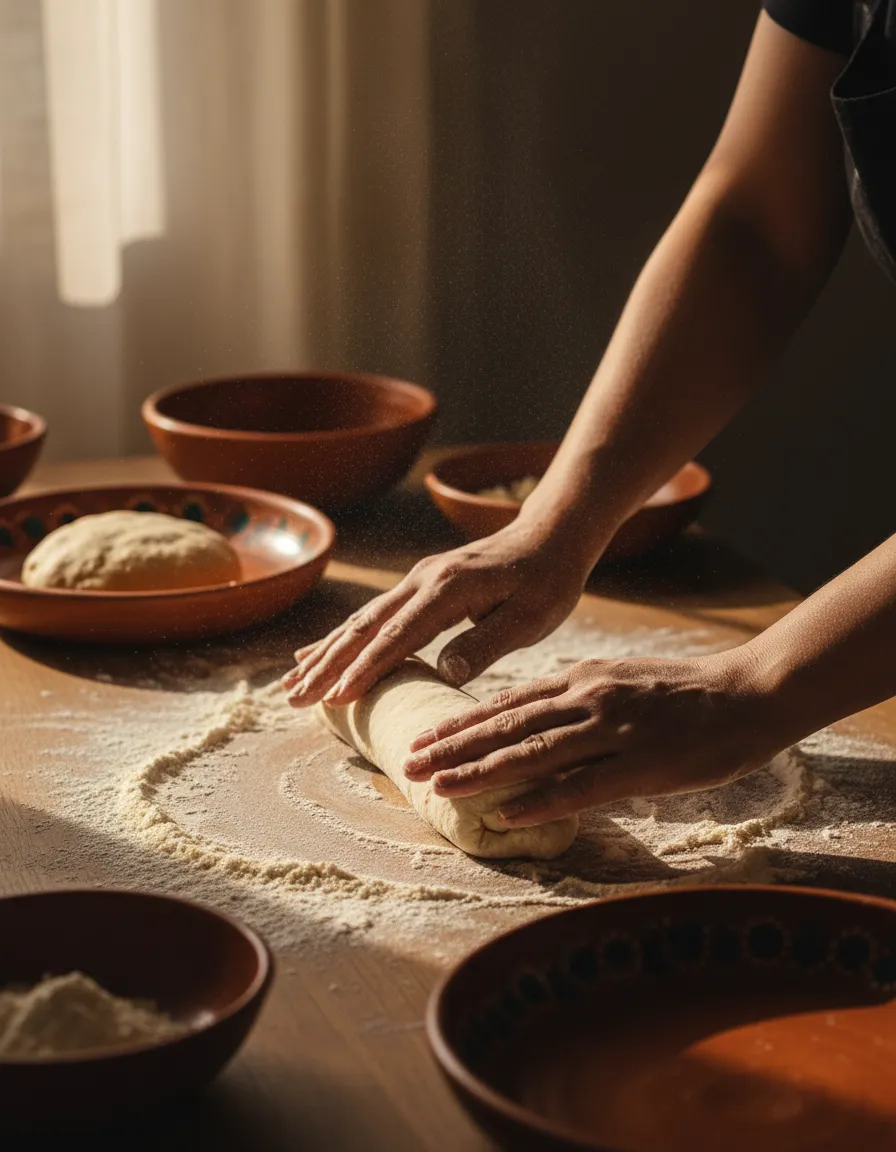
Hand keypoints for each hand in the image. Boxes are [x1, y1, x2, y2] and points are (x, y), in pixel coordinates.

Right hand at [282, 522, 593, 706]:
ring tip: (291, 685)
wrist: (550, 536)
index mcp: (449, 589)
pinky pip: (370, 616)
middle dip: (327, 665)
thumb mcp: (531, 616)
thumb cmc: (547, 580)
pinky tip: (313, 653)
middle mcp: (423, 580)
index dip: (366, 668)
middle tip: (294, 698)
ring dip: (324, 654)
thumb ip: (487, 642)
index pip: (398, 635)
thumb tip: (443, 670)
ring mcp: (416, 580)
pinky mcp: (418, 586)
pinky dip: (339, 638)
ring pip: (360, 622)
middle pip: (365, 627)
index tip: (337, 698)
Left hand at [402, 650, 782, 825]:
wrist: (750, 692)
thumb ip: (579, 697)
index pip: (508, 703)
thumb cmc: (688, 692)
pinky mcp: (642, 764)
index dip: (461, 721)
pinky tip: (508, 816)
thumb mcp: (622, 679)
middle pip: (507, 726)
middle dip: (453, 746)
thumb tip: (536, 718)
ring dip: (481, 772)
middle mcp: (588, 699)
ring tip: (439, 787)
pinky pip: (582, 787)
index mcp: (583, 679)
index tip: (424, 735)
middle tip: (408, 764)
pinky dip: (541, 802)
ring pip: (533, 753)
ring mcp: (613, 730)